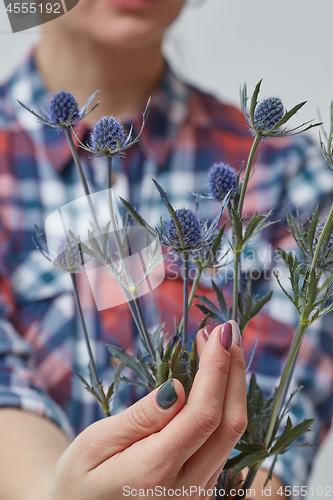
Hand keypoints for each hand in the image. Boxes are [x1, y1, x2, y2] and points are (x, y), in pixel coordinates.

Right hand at [50, 323, 246, 499]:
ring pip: (232, 433)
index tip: (218, 333)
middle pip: (230, 423)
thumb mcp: (94, 445)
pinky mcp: (200, 489)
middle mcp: (186, 489)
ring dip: (232, 385)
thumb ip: (140, 419)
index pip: (203, 415)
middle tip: (228, 330)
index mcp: (154, 473)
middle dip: (234, 370)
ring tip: (222, 349)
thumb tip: (180, 388)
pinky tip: (214, 381)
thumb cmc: (79, 481)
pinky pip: (222, 442)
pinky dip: (224, 404)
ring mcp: (197, 493)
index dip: (217, 369)